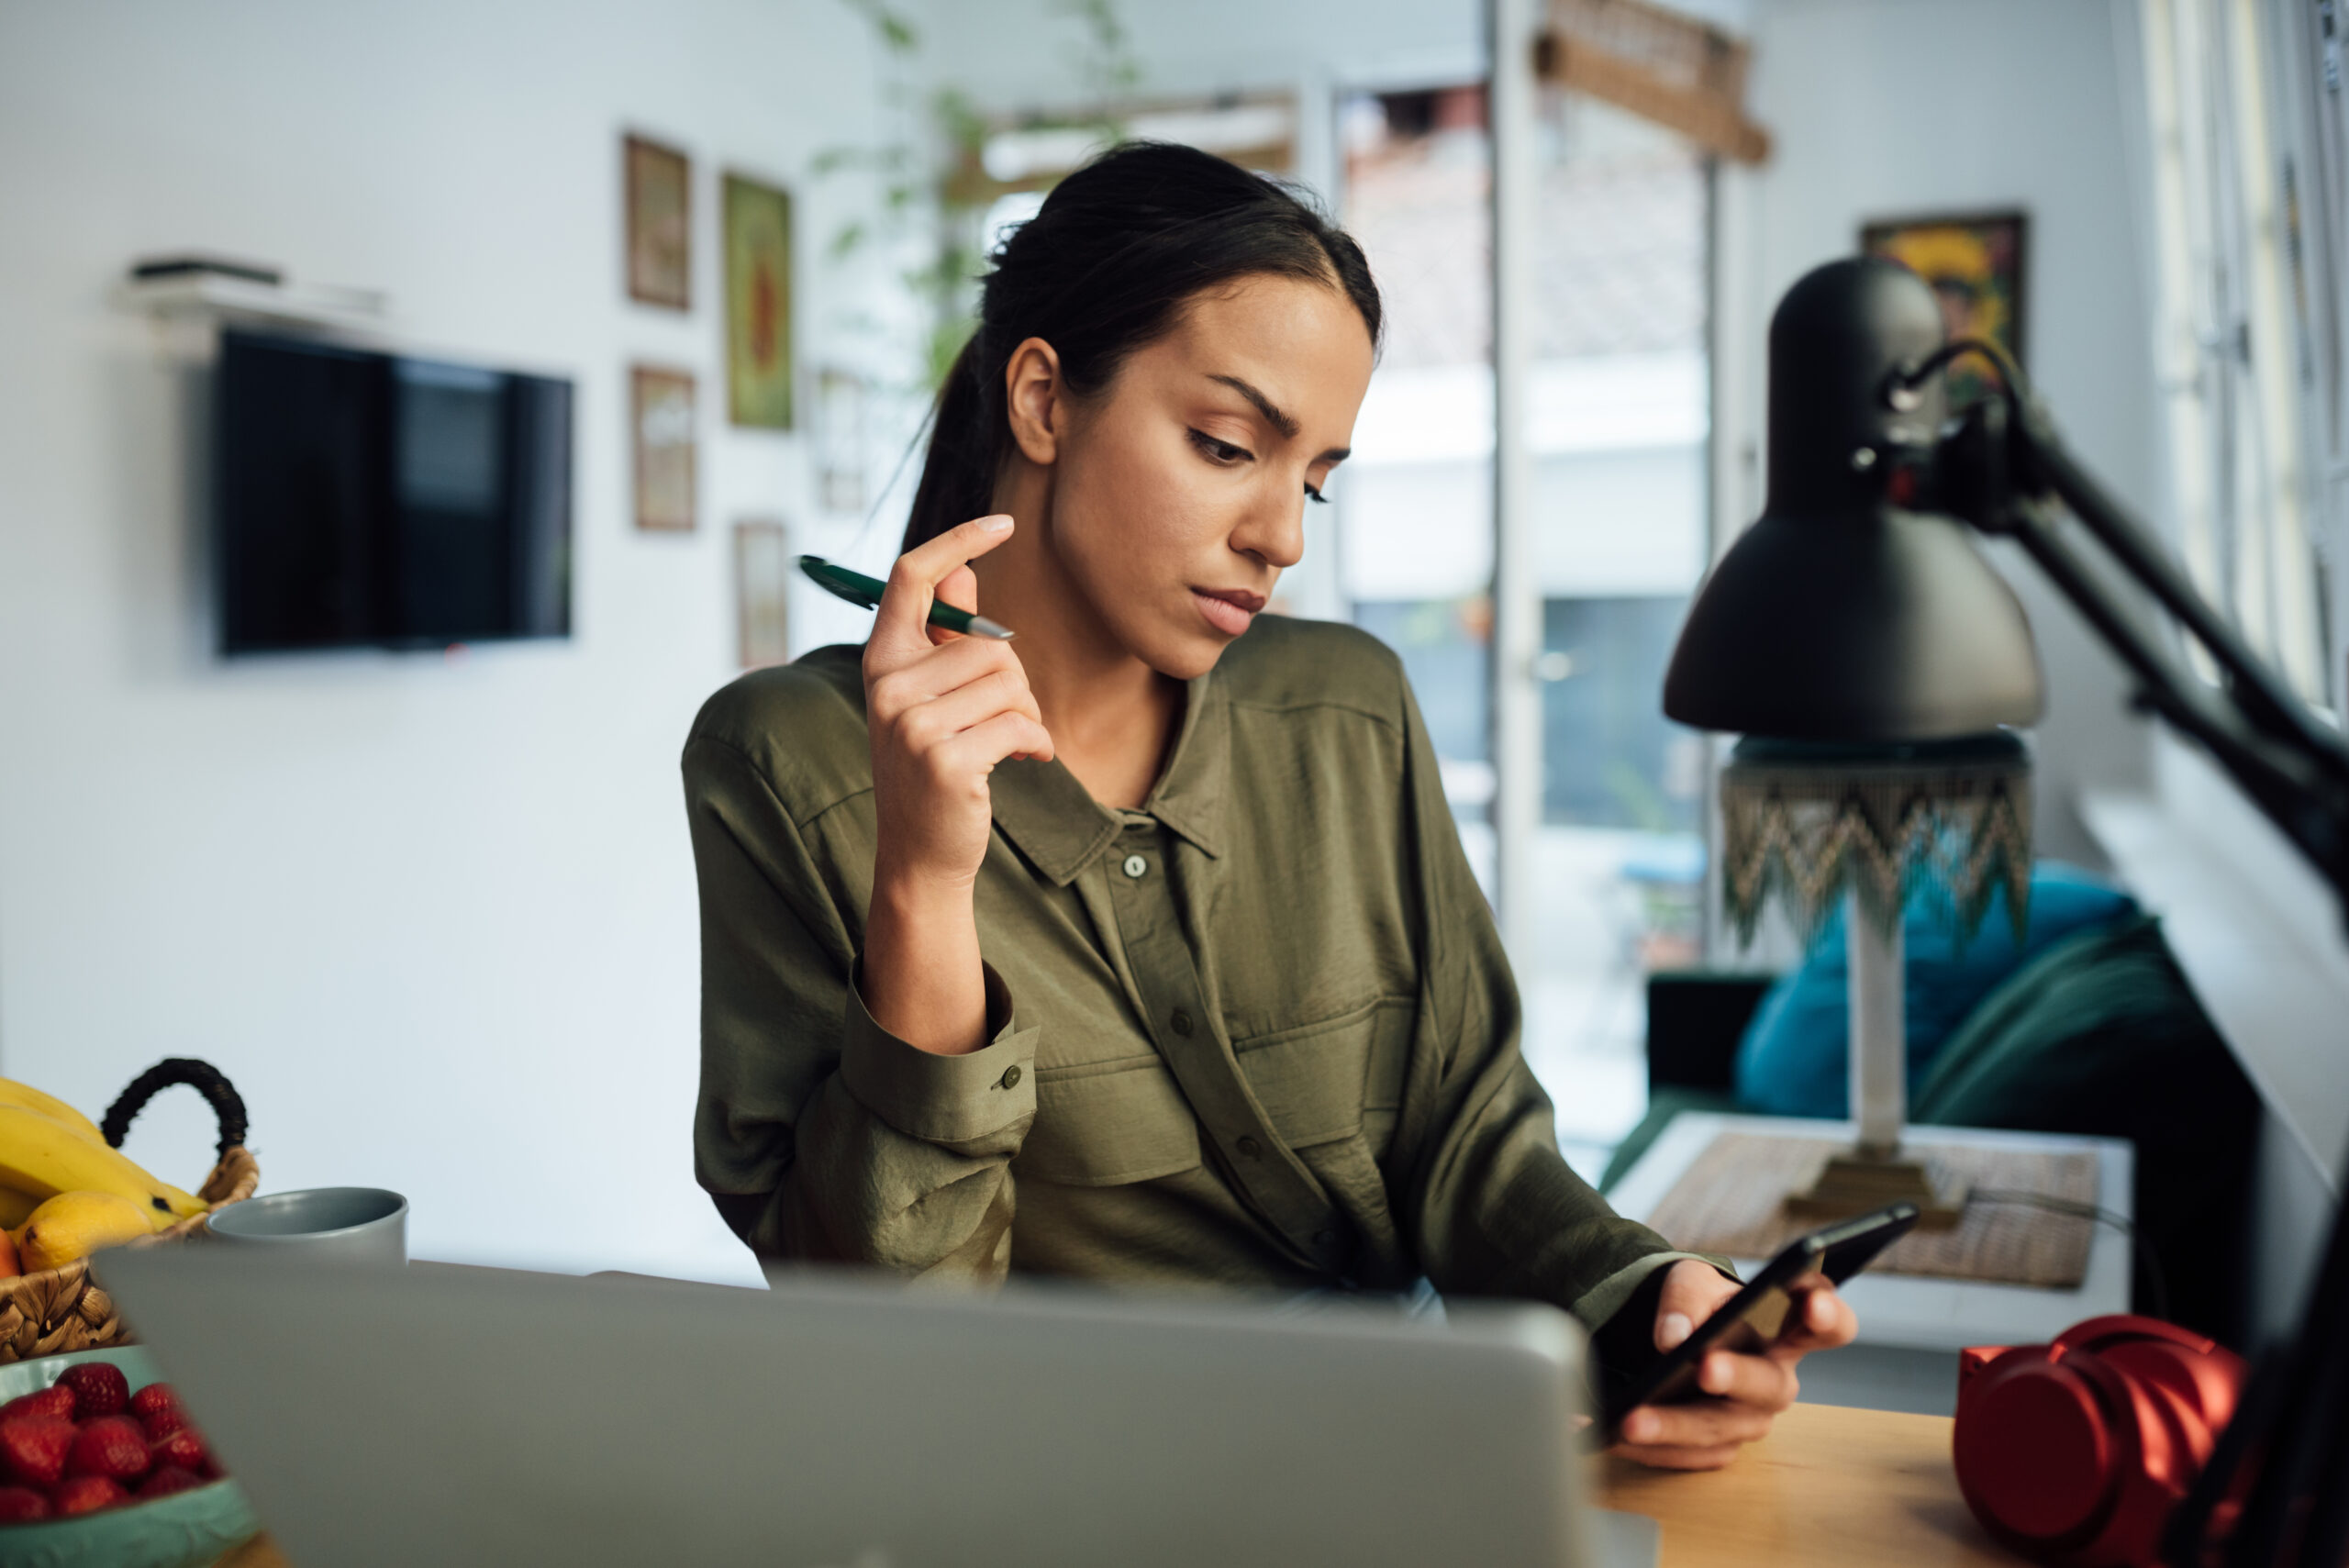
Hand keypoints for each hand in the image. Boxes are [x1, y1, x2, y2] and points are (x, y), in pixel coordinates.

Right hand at [858, 515, 1052, 1055]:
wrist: (922, 853)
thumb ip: (944, 636)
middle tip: (1006, 720)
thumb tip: (964, 568)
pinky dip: (1036, 743)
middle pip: (987, 643)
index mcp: (882, 660)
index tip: (1002, 522)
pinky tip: (1025, 762)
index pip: (912, 577)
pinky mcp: (944, 759)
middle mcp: (887, 685)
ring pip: (1009, 683)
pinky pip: (1018, 724)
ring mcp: (911, 723)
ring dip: (1028, 716)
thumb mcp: (931, 697)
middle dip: (1016, 682)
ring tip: (1010, 744)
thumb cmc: (934, 767)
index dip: (958, 542)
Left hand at [1611, 1258, 1857, 1470]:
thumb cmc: (1695, 1305)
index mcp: (1787, 1332)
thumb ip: (1687, 1299)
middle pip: (1770, 1386)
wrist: (1665, 1337)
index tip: (1811, 1302)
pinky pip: (1687, 1455)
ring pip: (1719, 1429)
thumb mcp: (1688, 1281)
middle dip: (1737, 1376)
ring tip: (1631, 1418)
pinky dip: (1646, 1446)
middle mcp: (1776, 1380)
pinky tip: (1611, 1433)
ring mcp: (1747, 1419)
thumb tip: (1674, 1336)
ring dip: (1674, 1426)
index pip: (1828, 1325)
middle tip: (1705, 1367)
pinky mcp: (1716, 1447)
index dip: (1827, 1314)